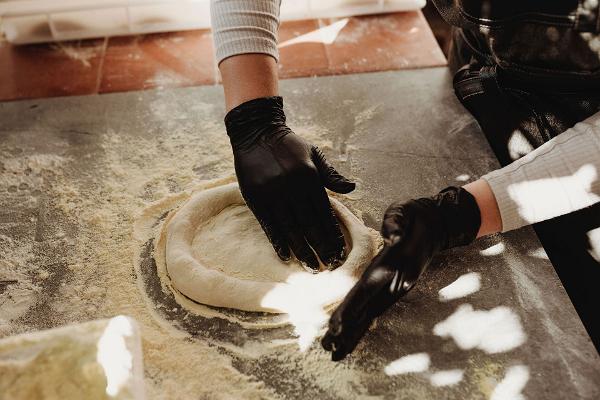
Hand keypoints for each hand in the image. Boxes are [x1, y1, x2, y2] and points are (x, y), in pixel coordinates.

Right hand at [225, 96, 354, 271]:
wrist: (256, 132)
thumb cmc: (289, 145)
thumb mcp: (314, 154)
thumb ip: (331, 174)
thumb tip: (352, 188)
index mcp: (309, 176)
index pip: (324, 212)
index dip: (332, 233)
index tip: (339, 250)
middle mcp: (292, 187)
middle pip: (309, 224)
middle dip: (321, 246)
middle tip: (330, 264)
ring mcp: (272, 194)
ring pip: (290, 228)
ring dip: (302, 250)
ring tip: (312, 266)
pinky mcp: (256, 198)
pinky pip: (269, 225)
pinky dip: (278, 242)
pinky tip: (286, 256)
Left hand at [321, 187, 480, 359]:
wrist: (437, 224)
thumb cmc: (414, 216)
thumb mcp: (404, 212)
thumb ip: (397, 224)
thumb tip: (393, 237)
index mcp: (391, 264)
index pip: (366, 289)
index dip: (351, 308)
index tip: (335, 327)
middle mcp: (394, 281)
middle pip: (366, 310)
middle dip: (347, 330)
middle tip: (327, 347)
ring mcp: (397, 288)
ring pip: (371, 314)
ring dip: (353, 333)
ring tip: (334, 352)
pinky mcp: (396, 289)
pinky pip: (376, 310)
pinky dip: (363, 325)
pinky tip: (351, 337)